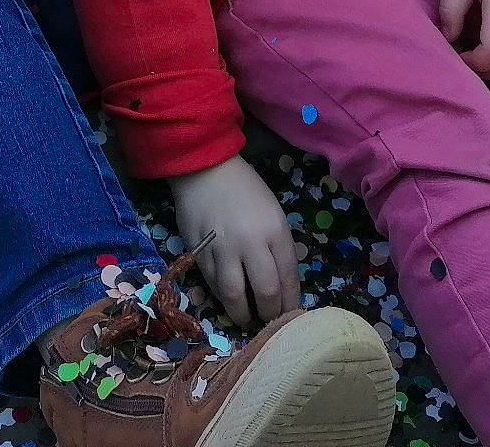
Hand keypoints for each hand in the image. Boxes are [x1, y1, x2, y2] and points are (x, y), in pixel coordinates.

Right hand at [170, 155, 299, 326]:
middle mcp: (250, 242)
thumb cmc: (245, 189)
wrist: (205, 169)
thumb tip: (282, 283)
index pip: (288, 277)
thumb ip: (278, 246)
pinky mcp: (198, 251)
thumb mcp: (273, 212)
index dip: (290, 302)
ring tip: (246, 319)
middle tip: (269, 320)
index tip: (290, 315)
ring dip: (242, 314)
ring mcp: (222, 248)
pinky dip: (221, 296)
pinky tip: (227, 299)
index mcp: (275, 230)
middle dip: (270, 313)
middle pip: (266, 291)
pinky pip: (212, 283)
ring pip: (234, 294)